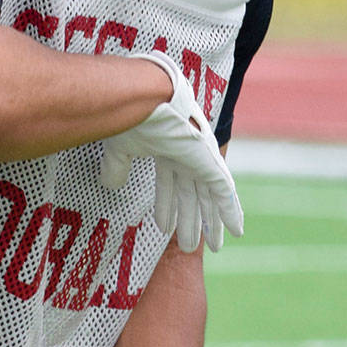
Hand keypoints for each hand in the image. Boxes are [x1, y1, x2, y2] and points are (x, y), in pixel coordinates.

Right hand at [99, 50, 242, 252]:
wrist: (146, 98)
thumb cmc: (131, 118)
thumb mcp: (120, 149)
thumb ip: (117, 168)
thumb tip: (110, 184)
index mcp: (166, 149)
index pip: (169, 184)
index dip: (167, 207)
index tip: (165, 229)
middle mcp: (186, 155)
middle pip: (191, 195)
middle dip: (191, 219)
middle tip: (191, 245)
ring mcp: (201, 158)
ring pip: (209, 198)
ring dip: (210, 223)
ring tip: (212, 248)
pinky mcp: (211, 162)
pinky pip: (225, 193)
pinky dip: (230, 212)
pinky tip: (236, 232)